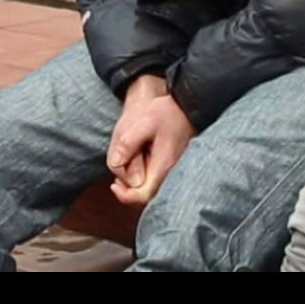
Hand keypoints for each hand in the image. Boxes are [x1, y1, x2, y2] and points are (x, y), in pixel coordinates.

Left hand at [107, 74, 194, 206]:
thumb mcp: (144, 122)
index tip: (114, 185)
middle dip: (129, 192)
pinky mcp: (175, 167)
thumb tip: (115, 164)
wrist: (190, 106)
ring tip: (125, 171)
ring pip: (153, 190)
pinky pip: (158, 182)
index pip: (144, 195)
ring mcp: (175, 171)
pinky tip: (137, 167)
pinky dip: (144, 179)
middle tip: (116, 181)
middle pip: (148, 197)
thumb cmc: (168, 112)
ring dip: (136, 186)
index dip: (126, 196)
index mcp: (164, 164)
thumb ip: (127, 143)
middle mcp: (172, 172)